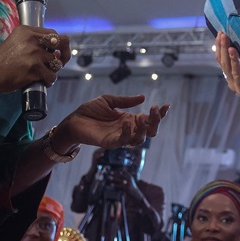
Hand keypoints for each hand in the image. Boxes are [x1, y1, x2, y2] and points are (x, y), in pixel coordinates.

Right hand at [0, 25, 71, 92]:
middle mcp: (33, 40)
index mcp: (27, 31)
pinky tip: (41, 82)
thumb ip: (33, 43)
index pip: (53, 34)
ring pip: (56, 63)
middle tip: (61, 63)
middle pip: (61, 42)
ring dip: (52, 71)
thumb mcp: (15, 42)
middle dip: (65, 54)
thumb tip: (54, 51)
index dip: (59, 44)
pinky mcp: (34, 69)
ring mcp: (34, 54)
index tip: (58, 52)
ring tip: (42, 75)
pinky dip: (48, 81)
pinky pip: (51, 76)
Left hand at [54, 95, 168, 152]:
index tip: (167, 105)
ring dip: (144, 129)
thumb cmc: (89, 111)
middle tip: (155, 109)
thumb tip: (143, 97)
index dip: (160, 114)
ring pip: (139, 139)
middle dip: (156, 122)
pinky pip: (123, 141)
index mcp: (130, 120)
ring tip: (143, 117)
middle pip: (149, 131)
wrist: (73, 120)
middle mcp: (128, 130)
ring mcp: (120, 137)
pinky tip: (128, 123)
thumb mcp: (109, 101)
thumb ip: (125, 101)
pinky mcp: (110, 143)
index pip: (149, 119)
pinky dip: (128, 134)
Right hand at [214, 31, 239, 113]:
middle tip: (223, 36)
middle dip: (224, 50)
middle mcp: (233, 83)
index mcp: (231, 77)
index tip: (220, 33)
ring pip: (235, 74)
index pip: (221, 61)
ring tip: (232, 48)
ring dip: (234, 60)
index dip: (219, 48)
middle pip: (225, 65)